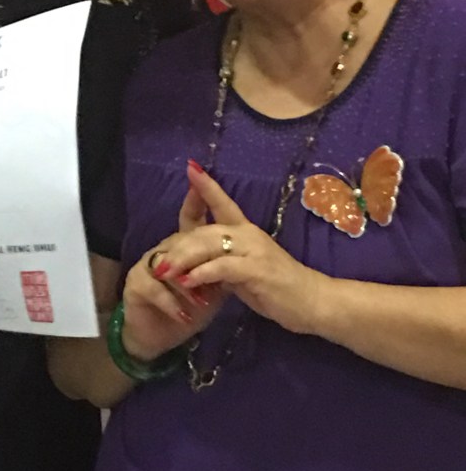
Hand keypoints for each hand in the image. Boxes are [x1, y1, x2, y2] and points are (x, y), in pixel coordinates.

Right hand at [120, 179, 226, 361]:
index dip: (196, 198)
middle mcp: (163, 248)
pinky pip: (154, 288)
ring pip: (168, 264)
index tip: (199, 176)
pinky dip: (172, 302)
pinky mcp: (135, 285)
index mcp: (183, 245)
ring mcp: (147, 265)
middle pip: (181, 240)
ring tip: (203, 302)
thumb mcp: (213, 290)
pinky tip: (184, 316)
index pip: (191, 217)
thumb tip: (240, 254)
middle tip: (218, 270)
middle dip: (196, 255)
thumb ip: (222, 269)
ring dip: (187, 284)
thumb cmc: (189, 311)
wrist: (162, 339)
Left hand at [164, 162, 327, 334]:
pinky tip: (189, 282)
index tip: (190, 167)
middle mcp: (249, 235)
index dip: (206, 187)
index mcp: (247, 232)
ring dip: (184, 259)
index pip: (224, 203)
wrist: (314, 303)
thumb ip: (225, 264)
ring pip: (210, 245)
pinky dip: (203, 273)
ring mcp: (254, 250)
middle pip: (205, 230)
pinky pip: (223, 266)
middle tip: (157, 262)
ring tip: (165, 272)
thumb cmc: (279, 289)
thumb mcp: (246, 272)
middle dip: (179, 246)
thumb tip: (201, 266)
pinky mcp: (256, 270)